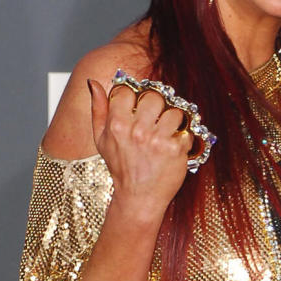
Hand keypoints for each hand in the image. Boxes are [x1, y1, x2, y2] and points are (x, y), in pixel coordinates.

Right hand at [87, 77, 192, 222]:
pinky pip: (187, 129)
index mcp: (116, 125)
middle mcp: (137, 131)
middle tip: (154, 118)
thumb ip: (98, 110)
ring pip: (174, 110)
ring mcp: (157, 140)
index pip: (127, 91)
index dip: (134, 96)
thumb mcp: (101, 140)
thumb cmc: (121, 167)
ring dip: (172, 120)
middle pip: (154, 96)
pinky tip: (175, 145)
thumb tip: (94, 83)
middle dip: (156, 105)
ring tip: (166, 132)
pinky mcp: (176, 149)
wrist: (138, 197)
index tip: (136, 106)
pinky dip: (184, 136)